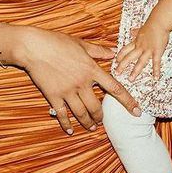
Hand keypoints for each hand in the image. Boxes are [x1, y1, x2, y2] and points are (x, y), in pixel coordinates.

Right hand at [5, 25, 140, 135]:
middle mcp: (82, 83)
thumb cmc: (57, 42)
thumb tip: (114, 53)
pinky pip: (62, 114)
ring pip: (82, 113)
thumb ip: (99, 51)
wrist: (34, 47)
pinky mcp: (53, 96)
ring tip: (91, 127)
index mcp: (92, 69)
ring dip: (88, 123)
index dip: (128, 102)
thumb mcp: (81, 44)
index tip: (137, 111)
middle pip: (97, 107)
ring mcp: (68, 91)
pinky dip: (67, 124)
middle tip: (101, 120)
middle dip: (101, 117)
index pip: (115, 88)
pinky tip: (70, 130)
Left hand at [115, 21, 168, 81]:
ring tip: (131, 79)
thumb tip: (132, 31)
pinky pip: (156, 63)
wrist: (159, 22)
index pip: (125, 50)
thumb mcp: (141, 28)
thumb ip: (136, 32)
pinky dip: (156, 70)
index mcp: (136, 42)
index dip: (120, 56)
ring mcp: (148, 50)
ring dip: (135, 71)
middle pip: (129, 58)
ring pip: (140, 62)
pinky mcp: (157, 52)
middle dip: (122, 66)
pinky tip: (156, 77)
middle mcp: (140, 47)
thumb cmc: (152, 24)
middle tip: (117, 73)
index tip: (115, 61)